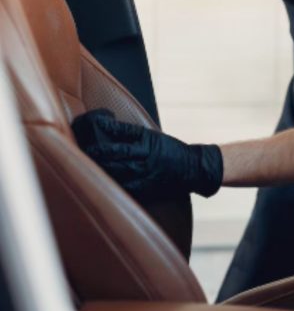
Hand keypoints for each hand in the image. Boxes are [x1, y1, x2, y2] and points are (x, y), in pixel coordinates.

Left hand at [71, 109, 222, 200]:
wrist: (193, 168)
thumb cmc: (172, 151)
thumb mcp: (155, 137)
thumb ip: (133, 137)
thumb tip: (108, 133)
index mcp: (149, 139)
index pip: (123, 131)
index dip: (107, 127)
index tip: (94, 124)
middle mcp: (146, 155)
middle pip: (116, 152)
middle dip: (97, 151)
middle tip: (83, 148)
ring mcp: (146, 172)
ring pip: (117, 170)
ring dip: (100, 167)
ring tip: (85, 166)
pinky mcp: (146, 187)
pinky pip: (125, 186)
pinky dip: (111, 184)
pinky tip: (99, 183)